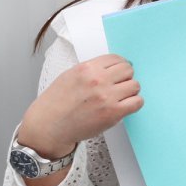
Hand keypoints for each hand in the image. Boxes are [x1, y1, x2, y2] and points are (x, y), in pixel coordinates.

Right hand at [17, 54, 142, 158]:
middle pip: (128, 70)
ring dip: (130, 91)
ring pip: (135, 85)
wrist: (48, 126)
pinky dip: (134, 103)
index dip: (119, 66)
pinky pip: (137, 102)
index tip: (118, 73)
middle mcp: (98, 80)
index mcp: (87, 68)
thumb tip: (112, 68)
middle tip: (118, 86)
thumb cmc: (56, 104)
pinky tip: (124, 106)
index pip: (116, 58)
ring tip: (119, 97)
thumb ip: (91, 70)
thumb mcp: (70, 76)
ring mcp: (106, 97)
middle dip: (125, 77)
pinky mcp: (113, 113)